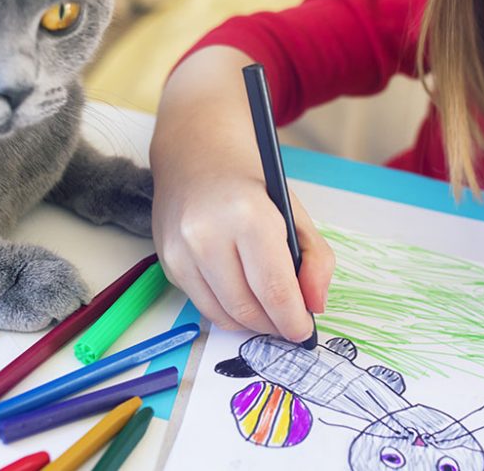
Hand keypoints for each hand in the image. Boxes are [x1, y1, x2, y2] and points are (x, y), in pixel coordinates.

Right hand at [152, 168, 333, 342]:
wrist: (196, 154)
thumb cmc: (249, 182)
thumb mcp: (294, 211)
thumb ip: (316, 260)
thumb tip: (315, 305)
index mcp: (248, 217)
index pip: (274, 289)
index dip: (293, 320)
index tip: (304, 329)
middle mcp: (207, 235)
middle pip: (247, 308)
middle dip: (273, 325)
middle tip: (289, 324)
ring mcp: (181, 251)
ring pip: (222, 315)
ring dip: (250, 323)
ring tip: (268, 313)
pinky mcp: (167, 263)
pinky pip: (202, 305)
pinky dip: (226, 309)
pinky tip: (241, 294)